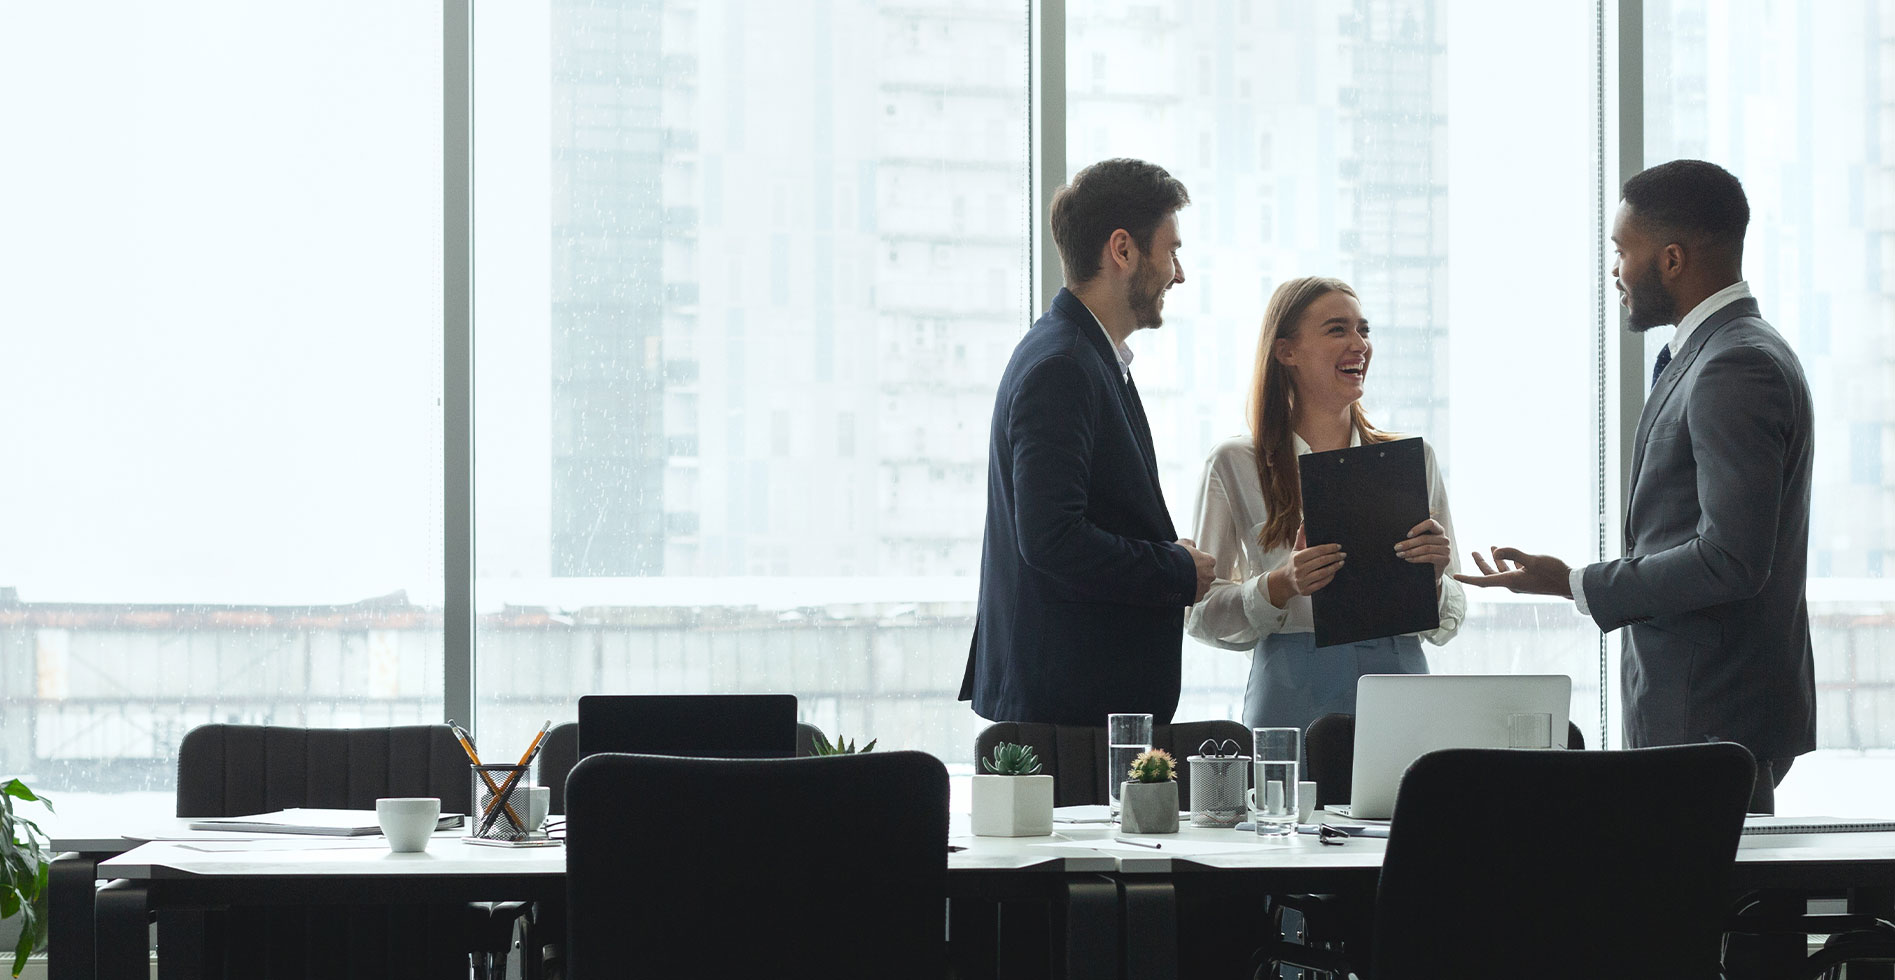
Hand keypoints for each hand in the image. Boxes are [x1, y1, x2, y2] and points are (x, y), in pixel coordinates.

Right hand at [1176, 538, 1215, 602]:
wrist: (1169, 574)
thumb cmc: (1177, 556)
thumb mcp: (1182, 543)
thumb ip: (1190, 543)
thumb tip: (1192, 545)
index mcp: (1209, 561)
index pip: (1207, 561)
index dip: (1197, 562)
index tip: (1188, 562)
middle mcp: (1211, 575)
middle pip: (1205, 574)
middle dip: (1197, 574)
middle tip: (1184, 572)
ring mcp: (1205, 587)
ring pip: (1201, 586)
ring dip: (1194, 584)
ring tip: (1180, 582)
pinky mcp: (1198, 597)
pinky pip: (1195, 595)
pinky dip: (1189, 593)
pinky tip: (1180, 589)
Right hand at [1267, 525, 1344, 605]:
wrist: (1286, 581)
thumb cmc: (1294, 563)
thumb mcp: (1296, 549)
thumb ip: (1301, 537)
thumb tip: (1304, 523)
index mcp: (1297, 557)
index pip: (1317, 550)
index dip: (1329, 548)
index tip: (1338, 546)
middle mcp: (1299, 569)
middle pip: (1322, 561)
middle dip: (1334, 556)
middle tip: (1343, 554)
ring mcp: (1302, 581)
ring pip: (1323, 572)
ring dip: (1335, 567)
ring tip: (1341, 562)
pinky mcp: (1306, 590)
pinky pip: (1322, 583)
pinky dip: (1330, 577)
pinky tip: (1335, 572)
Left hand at [1395, 517, 1450, 583]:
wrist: (1432, 572)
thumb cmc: (1424, 554)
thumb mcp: (1421, 544)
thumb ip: (1416, 537)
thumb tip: (1401, 538)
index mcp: (1439, 530)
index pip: (1430, 523)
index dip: (1418, 528)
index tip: (1407, 535)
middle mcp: (1444, 539)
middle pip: (1425, 538)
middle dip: (1408, 543)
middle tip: (1397, 547)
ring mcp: (1446, 549)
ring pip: (1426, 548)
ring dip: (1410, 552)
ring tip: (1400, 554)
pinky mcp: (1446, 559)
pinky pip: (1429, 557)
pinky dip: (1416, 558)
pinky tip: (1408, 559)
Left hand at [1451, 546, 1573, 597]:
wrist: (1571, 584)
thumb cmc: (1553, 573)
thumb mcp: (1533, 560)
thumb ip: (1514, 554)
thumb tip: (1496, 550)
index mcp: (1510, 581)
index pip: (1483, 581)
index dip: (1468, 578)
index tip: (1455, 576)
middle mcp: (1513, 584)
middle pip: (1490, 575)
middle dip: (1481, 563)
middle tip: (1473, 551)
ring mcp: (1522, 583)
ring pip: (1503, 571)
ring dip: (1496, 560)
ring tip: (1491, 547)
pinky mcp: (1530, 580)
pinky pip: (1514, 571)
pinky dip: (1510, 562)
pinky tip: (1512, 556)